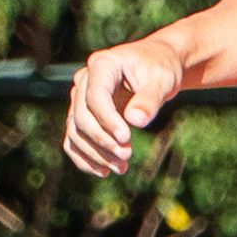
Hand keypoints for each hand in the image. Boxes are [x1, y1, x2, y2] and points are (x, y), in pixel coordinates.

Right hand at [63, 31, 192, 174]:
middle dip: (102, 140)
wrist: (157, 65)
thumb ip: (150, 99)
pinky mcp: (82, 113)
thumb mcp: (162, 81)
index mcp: (102, 64)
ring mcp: (80, 97)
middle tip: (127, 156)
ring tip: (120, 168)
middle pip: (82, 116)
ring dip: (94, 153)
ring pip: (75, 130)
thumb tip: (135, 121)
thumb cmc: (161, 69)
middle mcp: (84, 79)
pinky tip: (103, 171)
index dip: (107, 120)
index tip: (127, 138)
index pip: (95, 96)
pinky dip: (84, 156)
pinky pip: (74, 138)